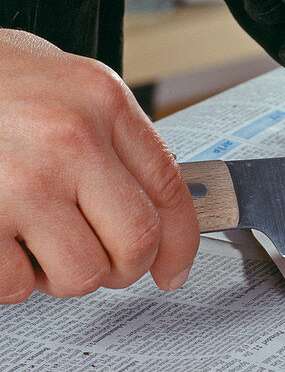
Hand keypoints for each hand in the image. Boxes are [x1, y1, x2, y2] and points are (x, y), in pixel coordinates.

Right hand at [0, 30, 198, 302]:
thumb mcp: (70, 85)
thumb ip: (114, 137)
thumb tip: (153, 200)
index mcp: (102, 103)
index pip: (169, 187)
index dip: (181, 240)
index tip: (173, 267)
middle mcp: (71, 140)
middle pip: (136, 240)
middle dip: (124, 266)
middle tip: (103, 260)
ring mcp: (22, 182)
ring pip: (80, 273)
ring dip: (62, 273)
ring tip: (38, 240)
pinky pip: (16, 286)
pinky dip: (11, 278)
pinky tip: (2, 241)